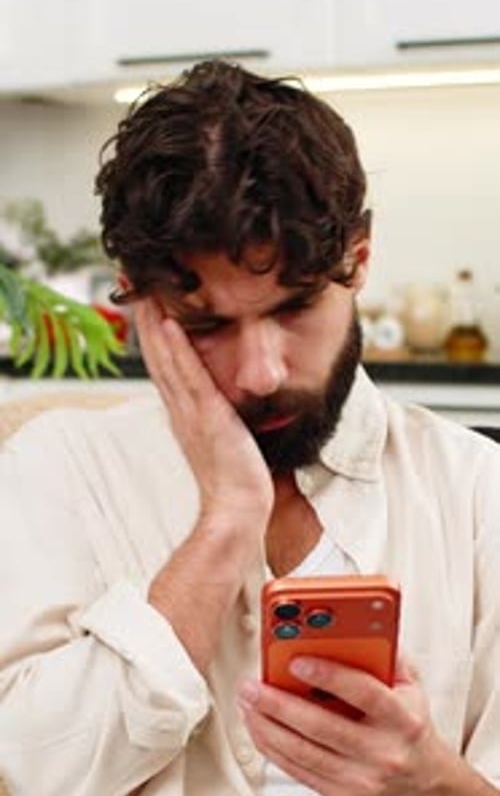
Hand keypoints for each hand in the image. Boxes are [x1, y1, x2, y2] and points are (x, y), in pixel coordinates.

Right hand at [134, 298, 273, 533]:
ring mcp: (191, 412)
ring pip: (166, 360)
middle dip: (146, 321)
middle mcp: (181, 409)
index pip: (163, 365)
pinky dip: (177, 350)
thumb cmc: (236, 480)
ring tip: (144, 292)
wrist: (238, 509)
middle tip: (133, 286)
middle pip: (157, 356)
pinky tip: (171, 324)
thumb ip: (218, 420)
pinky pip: (190, 376)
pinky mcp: (208, 416)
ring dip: (155, 325)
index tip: (148, 304)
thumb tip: (225, 406)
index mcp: (183, 413)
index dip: (154, 335)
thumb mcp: (223, 440)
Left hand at [238, 654, 449, 795]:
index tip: (296, 660)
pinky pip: (298, 770)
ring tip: (247, 702)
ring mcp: (361, 778)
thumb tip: (355, 624)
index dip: (329, 675)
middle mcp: (382, 752)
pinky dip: (272, 747)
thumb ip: (386, 655)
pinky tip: (257, 727)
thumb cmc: (409, 724)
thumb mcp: (410, 686)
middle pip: (322, 726)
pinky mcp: (340, 794)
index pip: (364, 693)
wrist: (424, 781)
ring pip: (303, 751)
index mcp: (403, 719)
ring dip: (267, 725)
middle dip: (279, 703)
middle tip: (253, 684)